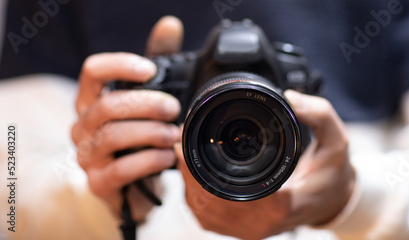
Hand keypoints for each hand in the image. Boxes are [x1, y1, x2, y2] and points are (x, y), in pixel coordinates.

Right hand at [71, 16, 183, 220]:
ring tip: (174, 135)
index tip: (151, 70)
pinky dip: (150, 160)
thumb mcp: (152, 96)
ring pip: (113, 136)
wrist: (137, 184)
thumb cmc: (142, 134)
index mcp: (93, 100)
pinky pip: (121, 170)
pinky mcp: (98, 183)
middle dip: (148, 105)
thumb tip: (170, 24)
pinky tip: (168, 157)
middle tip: (174, 109)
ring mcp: (87, 156)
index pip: (93, 71)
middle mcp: (83, 126)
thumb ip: (159, 61)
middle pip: (109, 105)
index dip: (121, 66)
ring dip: (151, 133)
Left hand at [175, 90, 355, 239]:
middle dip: (187, 167)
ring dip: (187, 179)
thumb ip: (319, 114)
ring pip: (201, 210)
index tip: (187, 136)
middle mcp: (259, 224)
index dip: (197, 165)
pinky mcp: (241, 230)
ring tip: (183, 148)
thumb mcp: (336, 140)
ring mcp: (248, 231)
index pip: (224, 191)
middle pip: (204, 200)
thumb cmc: (331, 173)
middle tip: (180, 135)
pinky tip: (192, 171)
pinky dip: (194, 193)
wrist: (333, 201)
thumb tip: (290, 96)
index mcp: (279, 205)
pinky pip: (207, 216)